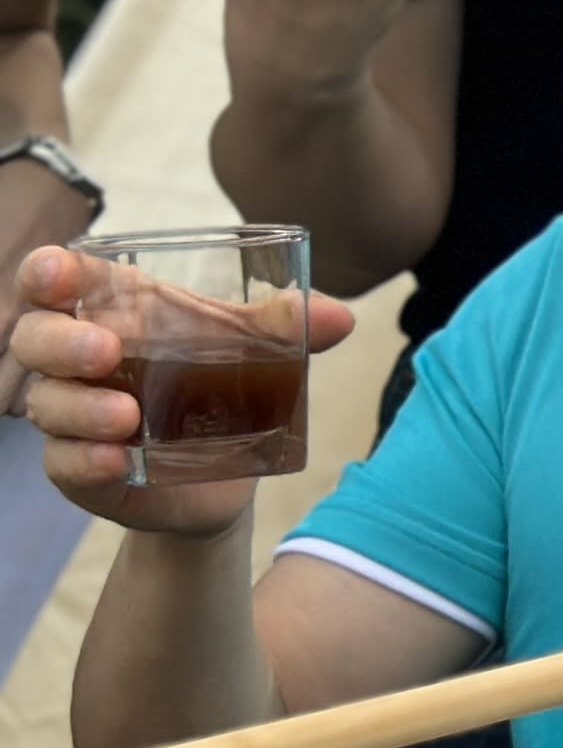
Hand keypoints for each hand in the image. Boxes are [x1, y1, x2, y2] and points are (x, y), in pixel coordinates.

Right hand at [14, 244, 350, 536]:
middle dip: (61, 342)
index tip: (58, 273)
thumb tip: (341, 318)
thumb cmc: (222, 386)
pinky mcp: (79, 469)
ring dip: (81, 408)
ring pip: (48, 403)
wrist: (226, 475)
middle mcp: (77, 361)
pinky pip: (64, 464)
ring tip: (127, 417)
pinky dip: (86, 461)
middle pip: (35, 338)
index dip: (47, 272)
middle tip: (108, 352)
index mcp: (110, 312)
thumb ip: (289, 328)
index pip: (56, 280)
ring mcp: (74, 416)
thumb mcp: (255, 351)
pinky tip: (116, 461)